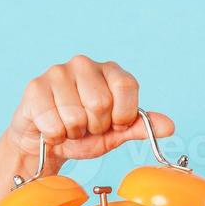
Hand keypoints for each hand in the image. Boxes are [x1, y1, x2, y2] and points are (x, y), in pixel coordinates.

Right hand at [7, 55, 174, 167]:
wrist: (48, 141)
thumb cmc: (86, 132)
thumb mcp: (117, 132)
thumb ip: (142, 127)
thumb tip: (169, 126)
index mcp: (110, 70)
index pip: (126, 86)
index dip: (122, 114)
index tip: (115, 124)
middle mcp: (84, 64)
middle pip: (100, 102)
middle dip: (97, 126)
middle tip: (89, 126)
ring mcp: (58, 72)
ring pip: (75, 115)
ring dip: (74, 132)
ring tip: (71, 127)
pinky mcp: (35, 87)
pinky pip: (53, 123)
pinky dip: (56, 136)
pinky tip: (53, 128)